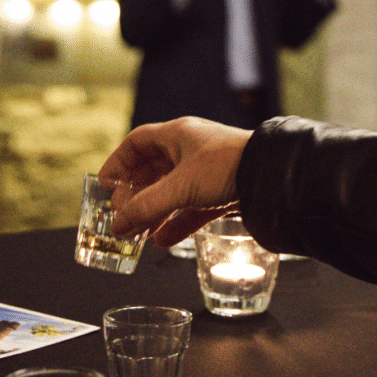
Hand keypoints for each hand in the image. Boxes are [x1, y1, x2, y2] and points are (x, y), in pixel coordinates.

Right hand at [98, 117, 251, 247]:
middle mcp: (190, 149)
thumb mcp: (180, 187)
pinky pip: (191, 208)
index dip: (118, 163)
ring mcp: (206, 171)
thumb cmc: (226, 167)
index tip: (105, 185)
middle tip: (121, 216)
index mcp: (178, 135)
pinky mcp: (221, 191)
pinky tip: (162, 241)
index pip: (137, 143)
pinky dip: (176, 223)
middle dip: (135, 195)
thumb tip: (118, 224)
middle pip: (152, 170)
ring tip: (137, 233)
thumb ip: (147, 206)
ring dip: (153, 212)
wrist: (272, 177)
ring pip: (171, 192)